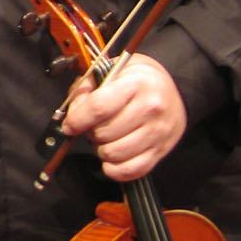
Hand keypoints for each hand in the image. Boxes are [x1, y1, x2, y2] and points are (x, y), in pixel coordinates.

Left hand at [62, 52, 186, 182]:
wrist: (171, 90)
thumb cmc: (136, 81)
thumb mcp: (111, 70)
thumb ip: (86, 89)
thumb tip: (73, 114)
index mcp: (137, 84)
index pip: (99, 107)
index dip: (77, 119)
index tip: (69, 125)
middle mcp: (151, 108)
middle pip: (104, 133)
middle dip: (90, 133)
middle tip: (94, 127)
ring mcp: (159, 131)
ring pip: (114, 153)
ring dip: (102, 150)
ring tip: (106, 139)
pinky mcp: (163, 150)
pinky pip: (131, 170)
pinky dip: (114, 169)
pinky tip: (112, 158)